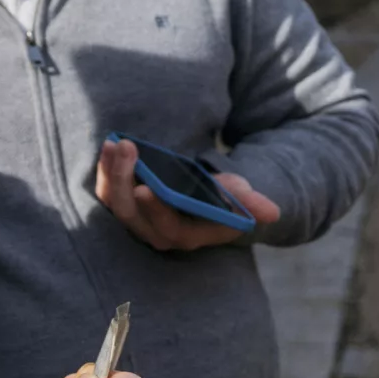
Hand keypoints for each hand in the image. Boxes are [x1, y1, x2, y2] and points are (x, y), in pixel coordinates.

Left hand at [94, 138, 280, 251]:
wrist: (201, 198)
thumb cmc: (221, 198)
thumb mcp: (237, 196)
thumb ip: (250, 202)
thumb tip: (272, 212)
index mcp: (186, 235)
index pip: (166, 228)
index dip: (154, 211)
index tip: (144, 188)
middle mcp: (155, 232)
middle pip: (130, 214)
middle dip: (123, 180)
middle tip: (126, 148)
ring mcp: (135, 219)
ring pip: (113, 202)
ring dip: (111, 172)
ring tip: (116, 143)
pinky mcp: (122, 203)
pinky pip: (108, 190)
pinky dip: (106, 168)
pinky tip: (109, 145)